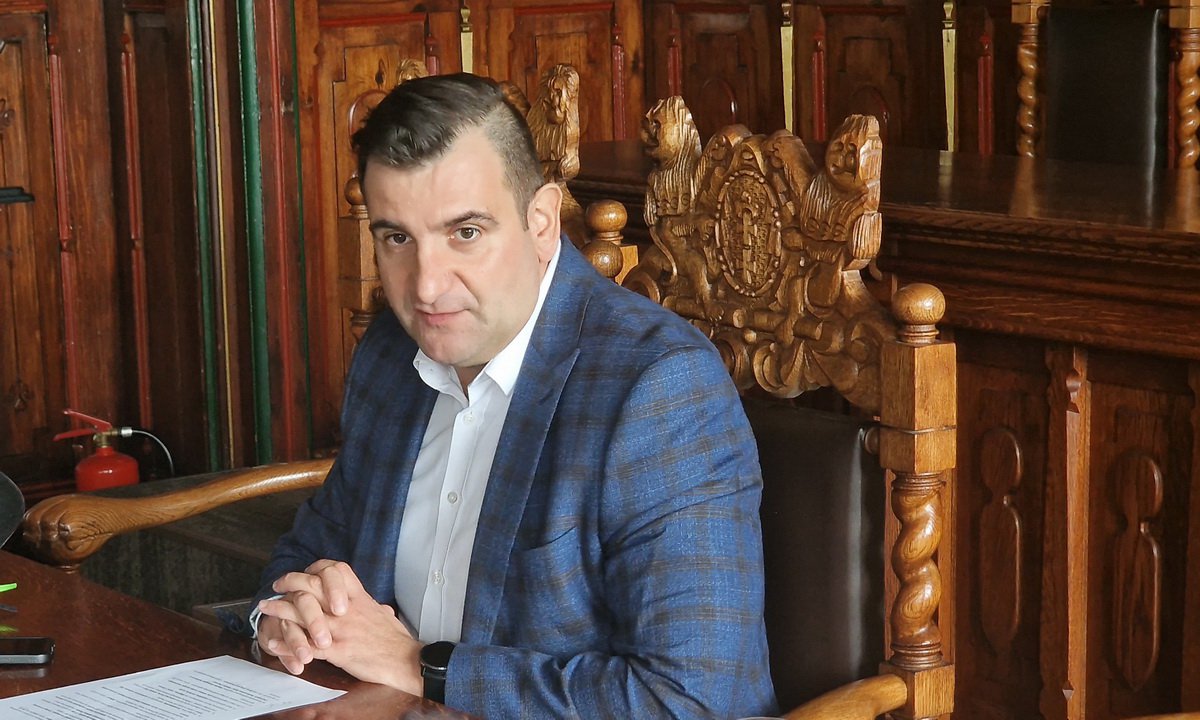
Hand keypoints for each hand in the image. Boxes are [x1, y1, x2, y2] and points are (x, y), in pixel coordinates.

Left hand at [256, 560, 423, 694]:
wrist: (404, 660)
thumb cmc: (396, 640)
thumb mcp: (385, 615)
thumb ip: (376, 608)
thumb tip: (378, 608)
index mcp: (359, 598)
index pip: (335, 571)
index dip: (315, 570)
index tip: (302, 573)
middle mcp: (347, 609)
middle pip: (313, 586)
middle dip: (290, 582)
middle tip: (276, 585)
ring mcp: (340, 629)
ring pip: (303, 613)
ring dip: (280, 609)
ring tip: (265, 607)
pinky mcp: (337, 650)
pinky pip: (305, 645)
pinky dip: (286, 643)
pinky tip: (273, 642)